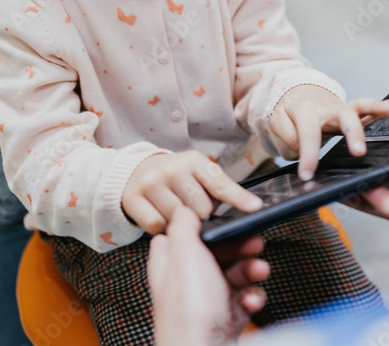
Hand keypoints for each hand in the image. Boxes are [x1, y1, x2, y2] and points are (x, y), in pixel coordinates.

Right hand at [122, 151, 262, 234]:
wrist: (135, 171)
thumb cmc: (176, 178)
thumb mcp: (198, 174)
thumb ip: (219, 189)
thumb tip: (249, 209)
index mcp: (195, 161)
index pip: (220, 184)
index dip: (239, 198)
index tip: (255, 208)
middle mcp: (173, 169)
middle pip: (201, 210)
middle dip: (202, 215)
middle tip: (193, 207)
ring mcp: (152, 183)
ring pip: (179, 220)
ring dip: (181, 222)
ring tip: (176, 209)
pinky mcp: (133, 199)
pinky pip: (156, 227)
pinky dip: (161, 227)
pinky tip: (160, 215)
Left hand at [149, 207, 269, 345]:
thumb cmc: (190, 309)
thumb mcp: (184, 253)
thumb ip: (183, 225)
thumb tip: (183, 209)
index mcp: (172, 261)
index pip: (183, 234)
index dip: (204, 225)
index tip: (224, 218)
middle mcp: (187, 280)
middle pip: (217, 252)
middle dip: (240, 247)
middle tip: (255, 243)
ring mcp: (207, 301)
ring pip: (234, 275)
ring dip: (252, 270)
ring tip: (260, 271)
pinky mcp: (225, 318)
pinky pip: (244, 299)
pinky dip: (253, 297)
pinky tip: (251, 301)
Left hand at [270, 86, 388, 180]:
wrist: (295, 89)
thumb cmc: (288, 109)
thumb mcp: (277, 121)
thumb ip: (288, 137)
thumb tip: (302, 152)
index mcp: (306, 111)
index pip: (308, 135)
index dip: (308, 156)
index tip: (307, 175)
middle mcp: (327, 108)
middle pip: (342, 117)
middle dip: (352, 133)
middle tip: (359, 151)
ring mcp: (341, 108)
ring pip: (359, 106)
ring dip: (376, 108)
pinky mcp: (350, 110)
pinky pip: (367, 108)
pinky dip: (381, 107)